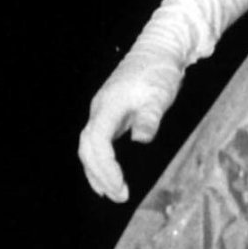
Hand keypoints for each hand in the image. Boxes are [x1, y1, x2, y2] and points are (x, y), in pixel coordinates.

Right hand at [78, 54, 182, 202]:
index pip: (97, 141)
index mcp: (109, 106)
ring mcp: (102, 113)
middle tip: (120, 197)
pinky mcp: (109, 115)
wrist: (158, 51)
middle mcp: (100, 110)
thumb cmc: (160, 72)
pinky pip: (97, 144)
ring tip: (113, 195)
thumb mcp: (160, 95)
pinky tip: (109, 179)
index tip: (121, 186)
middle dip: (100, 175)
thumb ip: (149, 117)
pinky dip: (100, 163)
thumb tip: (141, 140)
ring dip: (97, 172)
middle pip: (87, 148)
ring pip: (88, 148)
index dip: (106, 166)